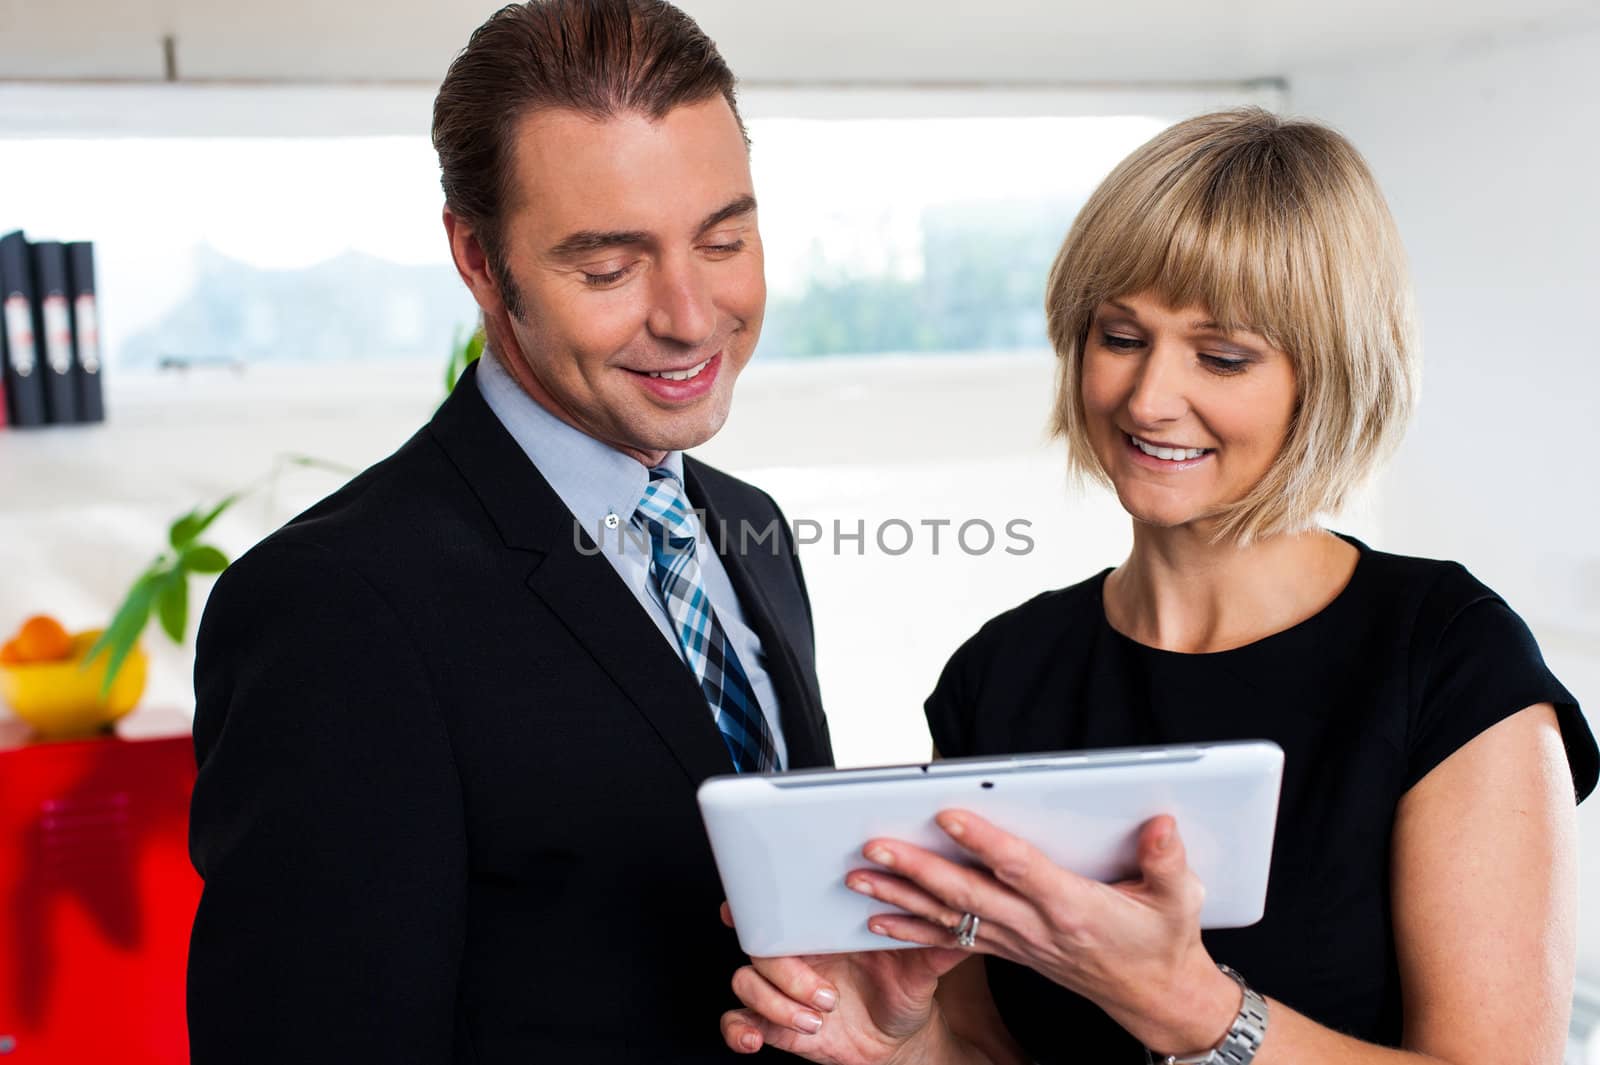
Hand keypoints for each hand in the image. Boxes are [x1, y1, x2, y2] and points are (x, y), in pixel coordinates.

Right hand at [718, 901, 969, 1062]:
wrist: (899, 1039)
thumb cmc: (905, 989)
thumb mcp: (923, 966)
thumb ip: (936, 941)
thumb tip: (967, 917)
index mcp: (821, 926)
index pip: (779, 904)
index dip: (752, 901)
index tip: (739, 905)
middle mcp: (796, 952)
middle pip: (759, 944)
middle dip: (780, 967)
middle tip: (821, 989)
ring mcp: (781, 987)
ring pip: (747, 982)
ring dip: (777, 1001)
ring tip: (818, 1016)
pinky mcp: (774, 1022)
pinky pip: (737, 1021)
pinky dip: (739, 1030)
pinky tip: (755, 1040)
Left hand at [845, 814, 1241, 1056]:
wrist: (1154, 996)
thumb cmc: (1163, 941)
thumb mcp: (1178, 901)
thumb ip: (1167, 861)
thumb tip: (1161, 823)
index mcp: (1074, 907)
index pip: (1019, 868)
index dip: (983, 841)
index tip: (947, 815)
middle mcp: (1037, 926)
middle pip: (967, 894)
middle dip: (916, 869)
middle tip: (874, 846)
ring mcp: (1018, 941)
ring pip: (949, 917)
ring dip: (899, 898)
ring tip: (858, 878)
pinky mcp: (1008, 949)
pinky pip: (950, 940)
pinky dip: (911, 929)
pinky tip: (875, 921)